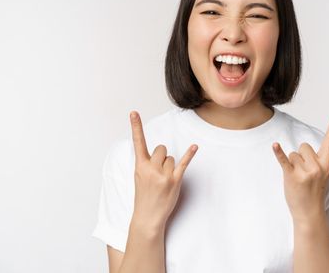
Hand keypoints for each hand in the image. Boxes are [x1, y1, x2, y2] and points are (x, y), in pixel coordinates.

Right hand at [129, 111, 197, 227]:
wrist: (147, 216)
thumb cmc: (144, 195)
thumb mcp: (139, 177)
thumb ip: (147, 163)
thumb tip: (160, 152)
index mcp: (139, 166)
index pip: (138, 142)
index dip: (135, 126)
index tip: (133, 112)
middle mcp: (151, 168)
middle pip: (161, 148)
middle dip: (162, 157)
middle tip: (158, 173)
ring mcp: (163, 175)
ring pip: (171, 157)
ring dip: (170, 166)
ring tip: (164, 181)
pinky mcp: (175, 180)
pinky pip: (184, 163)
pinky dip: (190, 154)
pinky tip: (194, 146)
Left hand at [272, 108, 328, 222]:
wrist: (309, 214)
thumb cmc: (313, 193)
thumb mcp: (320, 175)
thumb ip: (314, 160)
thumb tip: (301, 147)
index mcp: (326, 164)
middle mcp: (318, 166)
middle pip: (303, 146)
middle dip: (299, 157)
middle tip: (303, 175)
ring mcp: (306, 172)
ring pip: (292, 154)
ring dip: (291, 165)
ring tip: (297, 180)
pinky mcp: (292, 176)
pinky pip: (284, 160)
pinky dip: (278, 152)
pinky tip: (275, 145)